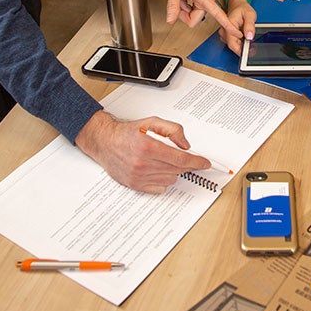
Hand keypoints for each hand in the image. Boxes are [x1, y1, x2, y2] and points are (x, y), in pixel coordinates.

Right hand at [75, 110, 210, 193]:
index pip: (181, 159)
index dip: (196, 162)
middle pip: (177, 170)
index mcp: (149, 147)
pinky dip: (162, 180)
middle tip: (178, 155)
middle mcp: (143, 163)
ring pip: (170, 179)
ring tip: (161, 159)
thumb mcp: (152, 122)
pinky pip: (160, 188)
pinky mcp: (135, 185)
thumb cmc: (127, 132)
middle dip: (183, 163)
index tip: (205, 163)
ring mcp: (139, 176)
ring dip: (172, 171)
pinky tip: (155, 169)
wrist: (105, 142)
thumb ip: (172, 130)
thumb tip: (186, 145)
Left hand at [164, 0, 240, 37]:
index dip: (228, 25)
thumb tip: (171, 20)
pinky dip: (185, 5)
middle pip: (195, 19)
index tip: (237, 34)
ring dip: (184, 8)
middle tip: (178, 2)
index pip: (219, 15)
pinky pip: (193, 9)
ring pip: (193, 15)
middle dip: (184, 15)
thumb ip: (173, 7)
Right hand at [219, 0, 256, 55]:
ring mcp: (224, 33)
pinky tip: (243, 37)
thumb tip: (249, 36)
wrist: (237, 5)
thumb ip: (250, 25)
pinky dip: (239, 42)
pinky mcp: (226, 35)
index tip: (250, 50)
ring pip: (233, 45)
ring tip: (248, 37)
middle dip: (243, 47)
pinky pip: (233, 43)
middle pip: (232, 45)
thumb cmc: (242, 9)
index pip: (232, 43)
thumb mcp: (250, 15)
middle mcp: (224, 30)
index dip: (241, 49)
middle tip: (253, 45)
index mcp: (228, 24)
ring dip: (241, 45)